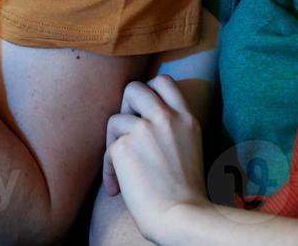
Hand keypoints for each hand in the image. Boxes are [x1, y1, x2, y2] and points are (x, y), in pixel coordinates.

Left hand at [102, 75, 208, 242]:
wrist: (182, 217)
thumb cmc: (185, 193)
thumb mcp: (190, 147)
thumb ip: (173, 128)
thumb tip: (143, 121)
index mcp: (187, 118)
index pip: (164, 81)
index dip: (149, 91)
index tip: (143, 112)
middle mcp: (167, 118)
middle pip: (134, 88)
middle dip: (125, 107)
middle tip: (128, 133)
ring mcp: (145, 129)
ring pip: (115, 119)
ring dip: (114, 143)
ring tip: (121, 167)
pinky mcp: (124, 146)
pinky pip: (107, 150)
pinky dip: (109, 170)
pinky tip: (117, 188)